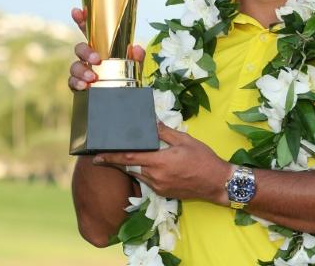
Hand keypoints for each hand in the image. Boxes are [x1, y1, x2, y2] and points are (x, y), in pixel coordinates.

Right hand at [68, 7, 145, 90]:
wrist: (125, 100)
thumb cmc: (128, 79)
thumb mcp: (136, 67)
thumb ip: (137, 58)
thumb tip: (137, 48)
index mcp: (101, 48)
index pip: (89, 32)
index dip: (82, 20)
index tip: (77, 11)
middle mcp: (89, 58)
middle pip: (79, 48)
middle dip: (85, 51)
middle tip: (97, 59)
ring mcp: (83, 72)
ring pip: (74, 66)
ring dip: (82, 70)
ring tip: (93, 77)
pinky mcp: (79, 86)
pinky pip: (72, 82)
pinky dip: (77, 83)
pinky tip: (85, 86)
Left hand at [92, 123, 232, 204]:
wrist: (217, 183)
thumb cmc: (203, 159)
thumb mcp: (184, 140)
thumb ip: (164, 131)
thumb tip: (150, 120)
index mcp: (160, 162)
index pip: (129, 159)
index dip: (111, 158)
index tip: (97, 156)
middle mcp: (156, 177)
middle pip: (129, 168)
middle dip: (115, 162)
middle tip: (102, 156)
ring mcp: (159, 187)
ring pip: (137, 175)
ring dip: (128, 167)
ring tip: (119, 158)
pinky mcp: (163, 192)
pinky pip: (146, 181)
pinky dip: (140, 173)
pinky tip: (141, 165)